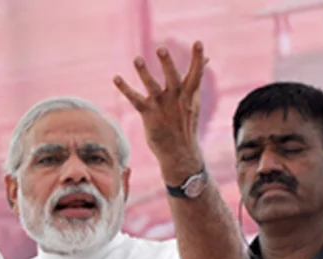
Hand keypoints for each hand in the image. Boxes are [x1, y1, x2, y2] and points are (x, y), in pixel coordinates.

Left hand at [114, 41, 207, 181]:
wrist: (179, 152)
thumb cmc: (185, 123)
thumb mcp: (193, 100)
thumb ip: (196, 78)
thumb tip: (207, 59)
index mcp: (189, 94)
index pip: (196, 74)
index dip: (198, 59)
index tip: (198, 43)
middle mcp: (176, 98)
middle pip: (172, 78)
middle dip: (167, 63)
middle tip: (161, 48)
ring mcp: (161, 106)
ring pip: (152, 87)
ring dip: (144, 73)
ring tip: (137, 59)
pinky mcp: (148, 114)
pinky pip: (135, 99)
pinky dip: (125, 89)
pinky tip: (116, 78)